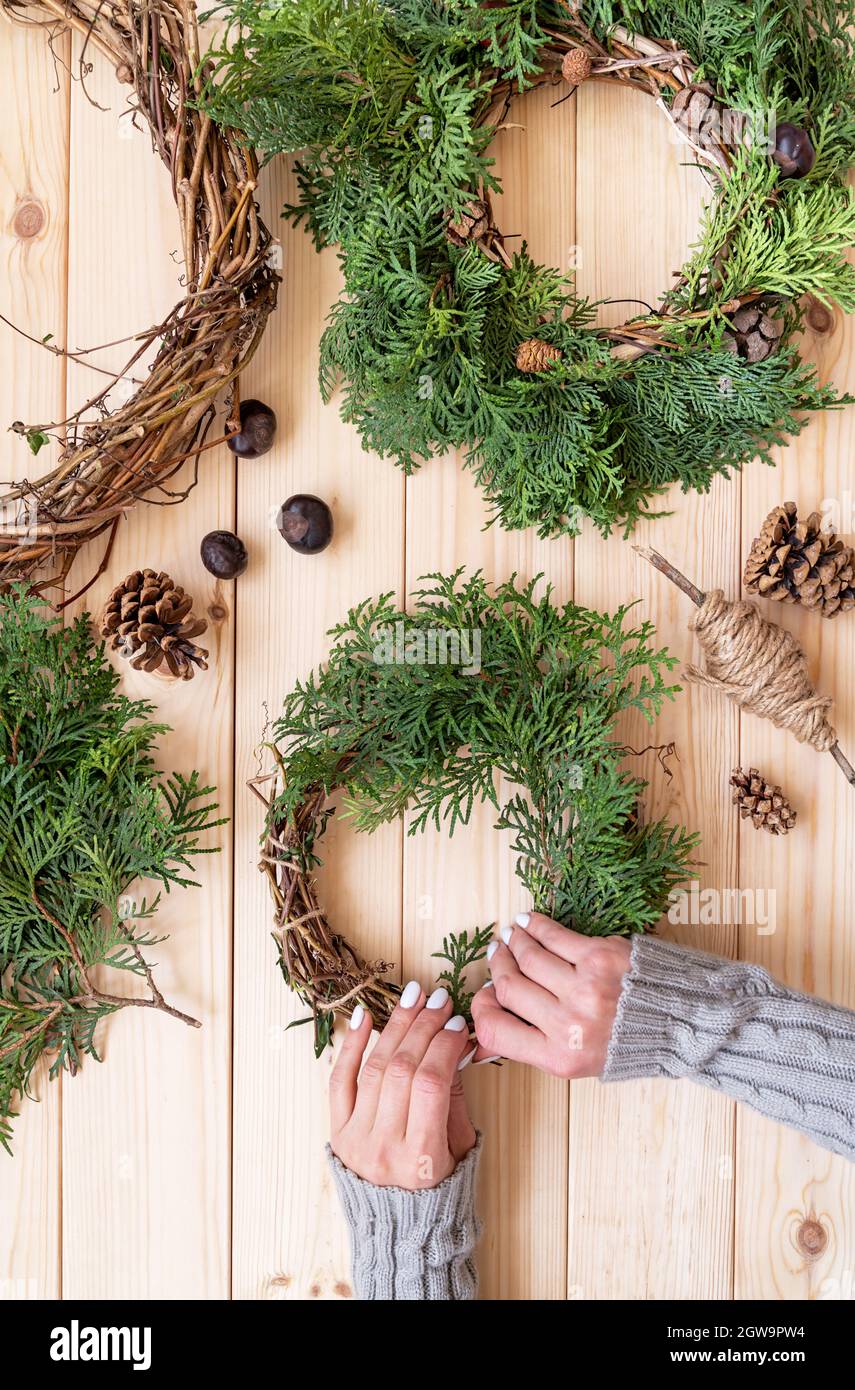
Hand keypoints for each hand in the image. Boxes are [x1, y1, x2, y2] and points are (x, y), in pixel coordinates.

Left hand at [329, 982, 476, 1188]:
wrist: (400, 1233)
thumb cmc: (440, 1190)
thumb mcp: (461, 1149)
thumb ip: (453, 1098)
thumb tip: (453, 1044)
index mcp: (421, 1159)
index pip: (430, 1083)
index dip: (444, 1046)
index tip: (458, 1024)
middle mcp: (383, 1149)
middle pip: (401, 1070)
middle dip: (422, 1027)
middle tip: (440, 1000)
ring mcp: (356, 1140)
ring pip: (373, 1069)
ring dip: (394, 1027)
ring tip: (413, 999)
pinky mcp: (338, 1133)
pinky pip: (339, 1081)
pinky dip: (350, 1046)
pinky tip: (365, 1016)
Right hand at [471, 913, 630, 1078]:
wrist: (681, 1022)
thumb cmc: (628, 1041)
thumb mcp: (578, 1060)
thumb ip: (534, 1046)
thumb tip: (483, 1036)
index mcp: (560, 1057)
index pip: (495, 1030)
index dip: (481, 1008)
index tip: (485, 993)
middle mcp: (569, 1024)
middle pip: (509, 988)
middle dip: (498, 966)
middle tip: (496, 954)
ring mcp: (584, 988)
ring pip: (529, 957)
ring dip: (514, 941)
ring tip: (511, 935)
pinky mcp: (600, 957)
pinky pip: (555, 936)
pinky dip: (535, 925)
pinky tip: (527, 921)